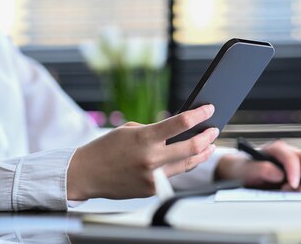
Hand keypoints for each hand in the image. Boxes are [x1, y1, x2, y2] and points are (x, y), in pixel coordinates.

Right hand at [67, 105, 218, 199]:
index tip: (208, 109)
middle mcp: (151, 158)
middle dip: (207, 137)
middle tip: (213, 130)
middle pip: (192, 147)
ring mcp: (152, 176)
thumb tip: (176, 132)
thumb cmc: (105, 149)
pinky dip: (180, 166)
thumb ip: (153, 131)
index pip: (180, 123)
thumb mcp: (128, 131)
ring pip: (187, 164)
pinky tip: (186, 159)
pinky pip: (172, 176)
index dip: (199, 115)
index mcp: (144, 138)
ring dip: (201, 154)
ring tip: (208, 146)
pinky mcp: (152, 190)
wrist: (86, 174)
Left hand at [215, 139, 300, 190]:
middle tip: (300, 191)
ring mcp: (295, 164)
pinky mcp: (297, 174)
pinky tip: (290, 193)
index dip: (294, 172)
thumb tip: (278, 174)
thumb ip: (260, 170)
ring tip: (290, 192)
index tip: (292, 186)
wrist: (239, 172)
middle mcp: (289, 154)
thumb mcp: (246, 170)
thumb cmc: (243, 169)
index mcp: (276, 149)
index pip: (292, 157)